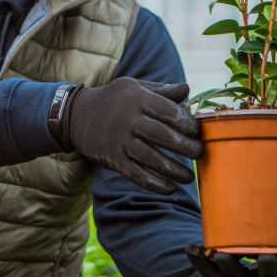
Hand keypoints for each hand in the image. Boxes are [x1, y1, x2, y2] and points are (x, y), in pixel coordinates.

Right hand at [57, 78, 203, 194]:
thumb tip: (187, 90)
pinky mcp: (112, 158)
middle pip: (160, 135)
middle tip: (200, 153)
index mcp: (137, 99)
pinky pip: (134, 173)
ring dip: (172, 169)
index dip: (185, 121)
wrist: (76, 115)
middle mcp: (128, 120)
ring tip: (189, 177)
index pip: (166, 110)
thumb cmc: (113, 99)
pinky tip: (169, 188)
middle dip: (184, 146)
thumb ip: (161, 91)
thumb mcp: (134, 87)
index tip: (196, 130)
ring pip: (149, 157)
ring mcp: (119, 141)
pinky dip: (153, 183)